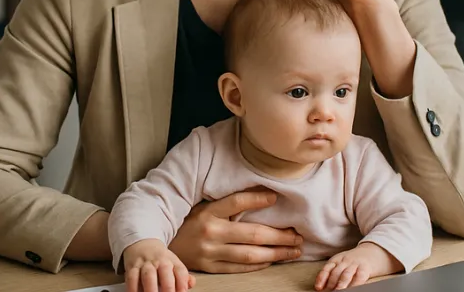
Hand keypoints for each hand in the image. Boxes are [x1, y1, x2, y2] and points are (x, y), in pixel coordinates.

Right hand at [122, 239, 195, 291]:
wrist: (142, 243)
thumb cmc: (160, 259)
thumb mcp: (173, 264)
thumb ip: (183, 276)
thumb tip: (191, 283)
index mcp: (172, 261)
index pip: (180, 270)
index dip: (183, 282)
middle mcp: (159, 261)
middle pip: (165, 270)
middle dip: (168, 286)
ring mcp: (145, 263)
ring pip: (148, 275)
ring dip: (151, 288)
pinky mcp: (132, 267)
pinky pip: (131, 278)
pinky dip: (133, 288)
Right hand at [168, 188, 302, 272]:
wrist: (165, 247)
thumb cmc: (189, 224)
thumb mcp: (204, 207)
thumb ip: (227, 204)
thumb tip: (262, 195)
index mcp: (208, 212)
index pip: (237, 202)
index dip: (257, 198)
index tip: (275, 196)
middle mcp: (210, 232)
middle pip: (252, 234)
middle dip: (279, 236)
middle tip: (298, 236)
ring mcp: (210, 252)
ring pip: (250, 254)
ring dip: (276, 253)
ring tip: (293, 250)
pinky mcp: (210, 268)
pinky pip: (240, 268)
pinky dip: (259, 264)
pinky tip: (273, 260)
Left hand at [314, 242, 402, 290]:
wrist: (371, 253)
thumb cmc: (353, 262)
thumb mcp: (341, 263)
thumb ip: (332, 273)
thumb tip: (320, 287)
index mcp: (337, 259)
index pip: (327, 268)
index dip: (322, 278)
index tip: (318, 288)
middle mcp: (345, 260)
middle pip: (336, 272)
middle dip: (331, 283)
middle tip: (328, 291)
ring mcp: (355, 264)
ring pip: (346, 274)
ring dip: (341, 284)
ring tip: (338, 291)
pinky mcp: (365, 268)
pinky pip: (359, 277)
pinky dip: (355, 284)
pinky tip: (353, 289)